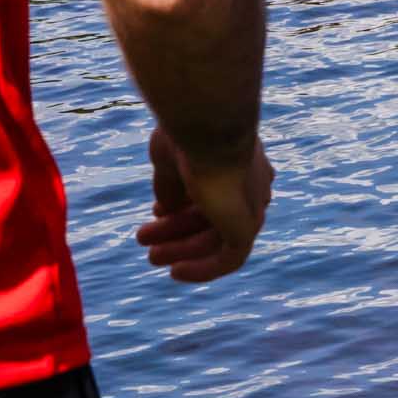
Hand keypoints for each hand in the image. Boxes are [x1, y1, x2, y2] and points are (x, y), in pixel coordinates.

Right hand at [139, 121, 270, 282]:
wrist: (206, 124)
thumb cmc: (187, 131)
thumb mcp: (170, 156)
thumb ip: (170, 183)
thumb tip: (165, 209)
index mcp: (235, 161)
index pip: (210, 191)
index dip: (181, 204)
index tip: (156, 211)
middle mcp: (250, 184)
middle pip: (210, 216)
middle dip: (176, 230)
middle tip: (145, 240)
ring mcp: (252, 206)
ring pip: (215, 238)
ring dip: (181, 249)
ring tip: (151, 256)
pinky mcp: (247, 226)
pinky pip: (228, 259)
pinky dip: (203, 269)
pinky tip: (176, 273)